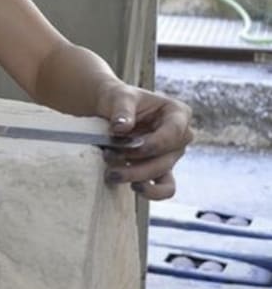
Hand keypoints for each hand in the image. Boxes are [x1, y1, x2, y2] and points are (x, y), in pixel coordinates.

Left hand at [97, 82, 193, 199]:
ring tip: (112, 173)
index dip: (154, 143)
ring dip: (137, 176)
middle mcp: (180, 136)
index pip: (174, 132)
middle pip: (166, 157)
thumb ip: (122, 110)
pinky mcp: (160, 170)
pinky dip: (151, 192)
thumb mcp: (120, 97)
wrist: (108, 110)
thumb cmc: (119, 100)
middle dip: (138, 162)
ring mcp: (171, 155)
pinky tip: (133, 187)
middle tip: (109, 157)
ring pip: (162, 173)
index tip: (130, 146)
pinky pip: (165, 188)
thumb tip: (121, 128)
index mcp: (178, 113)